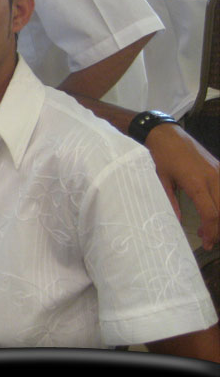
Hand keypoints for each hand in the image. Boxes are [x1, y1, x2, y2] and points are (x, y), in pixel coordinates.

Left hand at [146, 124, 218, 249]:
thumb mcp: (162, 181)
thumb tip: (176, 222)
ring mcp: (219, 172)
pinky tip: (214, 211)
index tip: (205, 242)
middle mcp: (213, 177)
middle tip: (208, 239)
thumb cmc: (162, 157)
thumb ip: (171, 202)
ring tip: (210, 228)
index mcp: (196, 182)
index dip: (210, 231)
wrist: (167, 135)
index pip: (211, 213)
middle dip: (218, 228)